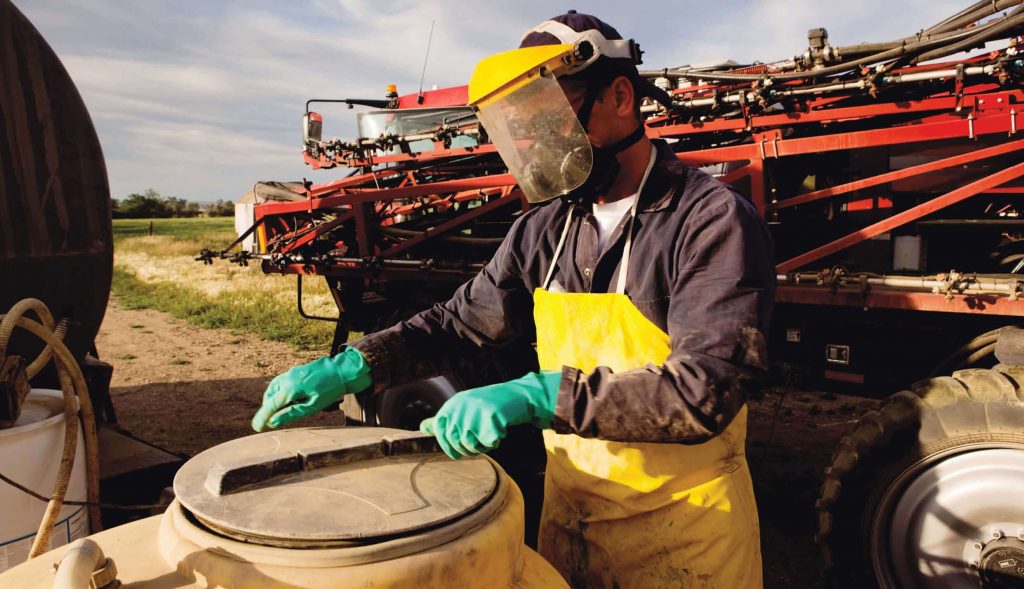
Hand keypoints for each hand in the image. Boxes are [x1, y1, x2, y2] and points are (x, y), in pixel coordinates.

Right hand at [251, 348, 371, 430]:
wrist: (343, 370)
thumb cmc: (330, 390)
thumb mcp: (312, 406)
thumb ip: (291, 413)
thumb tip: (273, 422)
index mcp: (290, 388)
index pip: (270, 405)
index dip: (262, 417)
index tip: (256, 428)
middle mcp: (287, 378)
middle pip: (270, 397)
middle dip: (267, 410)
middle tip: (268, 422)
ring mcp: (291, 373)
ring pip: (274, 389)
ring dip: (273, 401)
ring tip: (279, 412)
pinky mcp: (296, 371)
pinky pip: (282, 383)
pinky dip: (280, 393)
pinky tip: (288, 400)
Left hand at [420, 370, 560, 458]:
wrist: (516, 395)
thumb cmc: (487, 405)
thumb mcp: (462, 408)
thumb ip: (444, 419)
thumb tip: (422, 427)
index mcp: (453, 404)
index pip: (440, 430)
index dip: (447, 445)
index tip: (457, 453)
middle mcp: (461, 406)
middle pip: (455, 440)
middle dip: (466, 450)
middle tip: (478, 447)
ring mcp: (475, 411)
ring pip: (470, 444)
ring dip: (481, 447)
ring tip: (489, 438)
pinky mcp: (491, 416)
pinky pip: (488, 442)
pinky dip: (495, 442)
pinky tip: (499, 433)